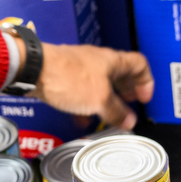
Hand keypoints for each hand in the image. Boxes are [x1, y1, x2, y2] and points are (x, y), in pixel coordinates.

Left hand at [21, 39, 154, 130]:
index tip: (144, 98)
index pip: (139, 64)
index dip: (146, 81)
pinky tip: (81, 118)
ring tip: (107, 115)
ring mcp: (79, 67)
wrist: (34, 70)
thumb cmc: (69, 77)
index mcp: (113, 61)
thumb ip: (116, 111)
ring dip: (105, 99)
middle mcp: (97, 60)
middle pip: (119, 74)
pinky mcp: (63, 75)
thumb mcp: (99, 99)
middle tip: (128, 104)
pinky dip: (85, 103)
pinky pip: (80, 90)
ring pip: (99, 83)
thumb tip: (129, 121)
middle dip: (125, 91)